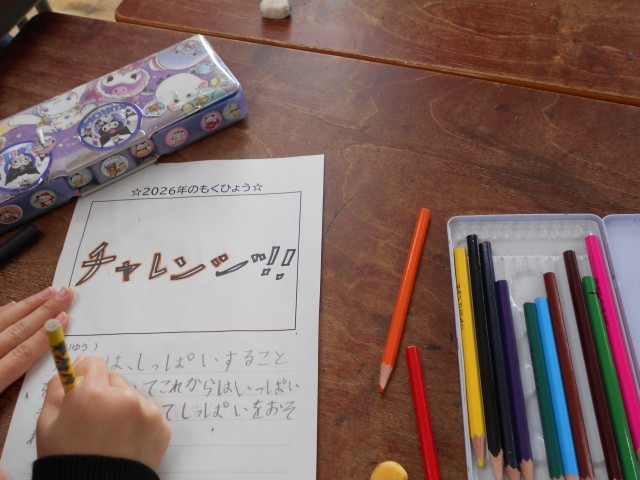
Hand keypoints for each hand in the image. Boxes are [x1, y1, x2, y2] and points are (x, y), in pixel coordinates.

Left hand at [0, 286, 73, 391]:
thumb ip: (8, 406)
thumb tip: (41, 387)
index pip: (23, 354)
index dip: (46, 336)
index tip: (66, 318)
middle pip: (16, 331)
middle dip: (44, 311)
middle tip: (64, 294)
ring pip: (1, 322)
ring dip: (26, 306)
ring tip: (47, 293)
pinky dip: (1, 313)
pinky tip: (10, 304)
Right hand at [36, 356, 170, 468]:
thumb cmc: (67, 458)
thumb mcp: (48, 423)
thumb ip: (58, 387)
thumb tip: (76, 364)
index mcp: (93, 394)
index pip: (94, 364)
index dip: (85, 376)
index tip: (82, 388)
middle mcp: (124, 398)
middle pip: (115, 379)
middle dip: (105, 392)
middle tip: (95, 419)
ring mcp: (147, 412)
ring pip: (132, 396)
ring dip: (123, 407)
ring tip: (111, 434)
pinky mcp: (162, 426)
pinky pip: (148, 413)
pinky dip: (138, 422)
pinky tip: (126, 441)